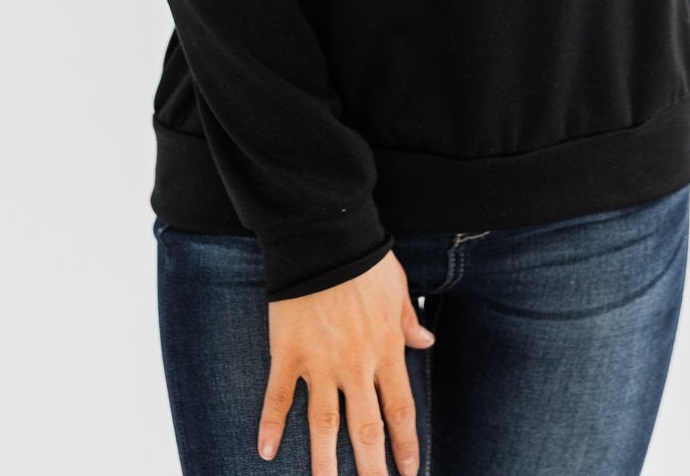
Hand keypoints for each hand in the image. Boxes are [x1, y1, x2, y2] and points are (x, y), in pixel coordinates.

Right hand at [258, 249, 433, 474]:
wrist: (324, 237)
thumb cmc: (363, 259)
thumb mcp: (397, 287)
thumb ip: (408, 321)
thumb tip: (425, 342)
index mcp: (385, 350)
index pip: (400, 410)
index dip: (406, 446)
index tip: (410, 473)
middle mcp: (355, 365)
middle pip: (365, 429)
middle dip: (372, 468)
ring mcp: (320, 363)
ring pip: (323, 425)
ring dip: (324, 464)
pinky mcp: (288, 353)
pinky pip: (278, 397)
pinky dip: (269, 424)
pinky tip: (263, 452)